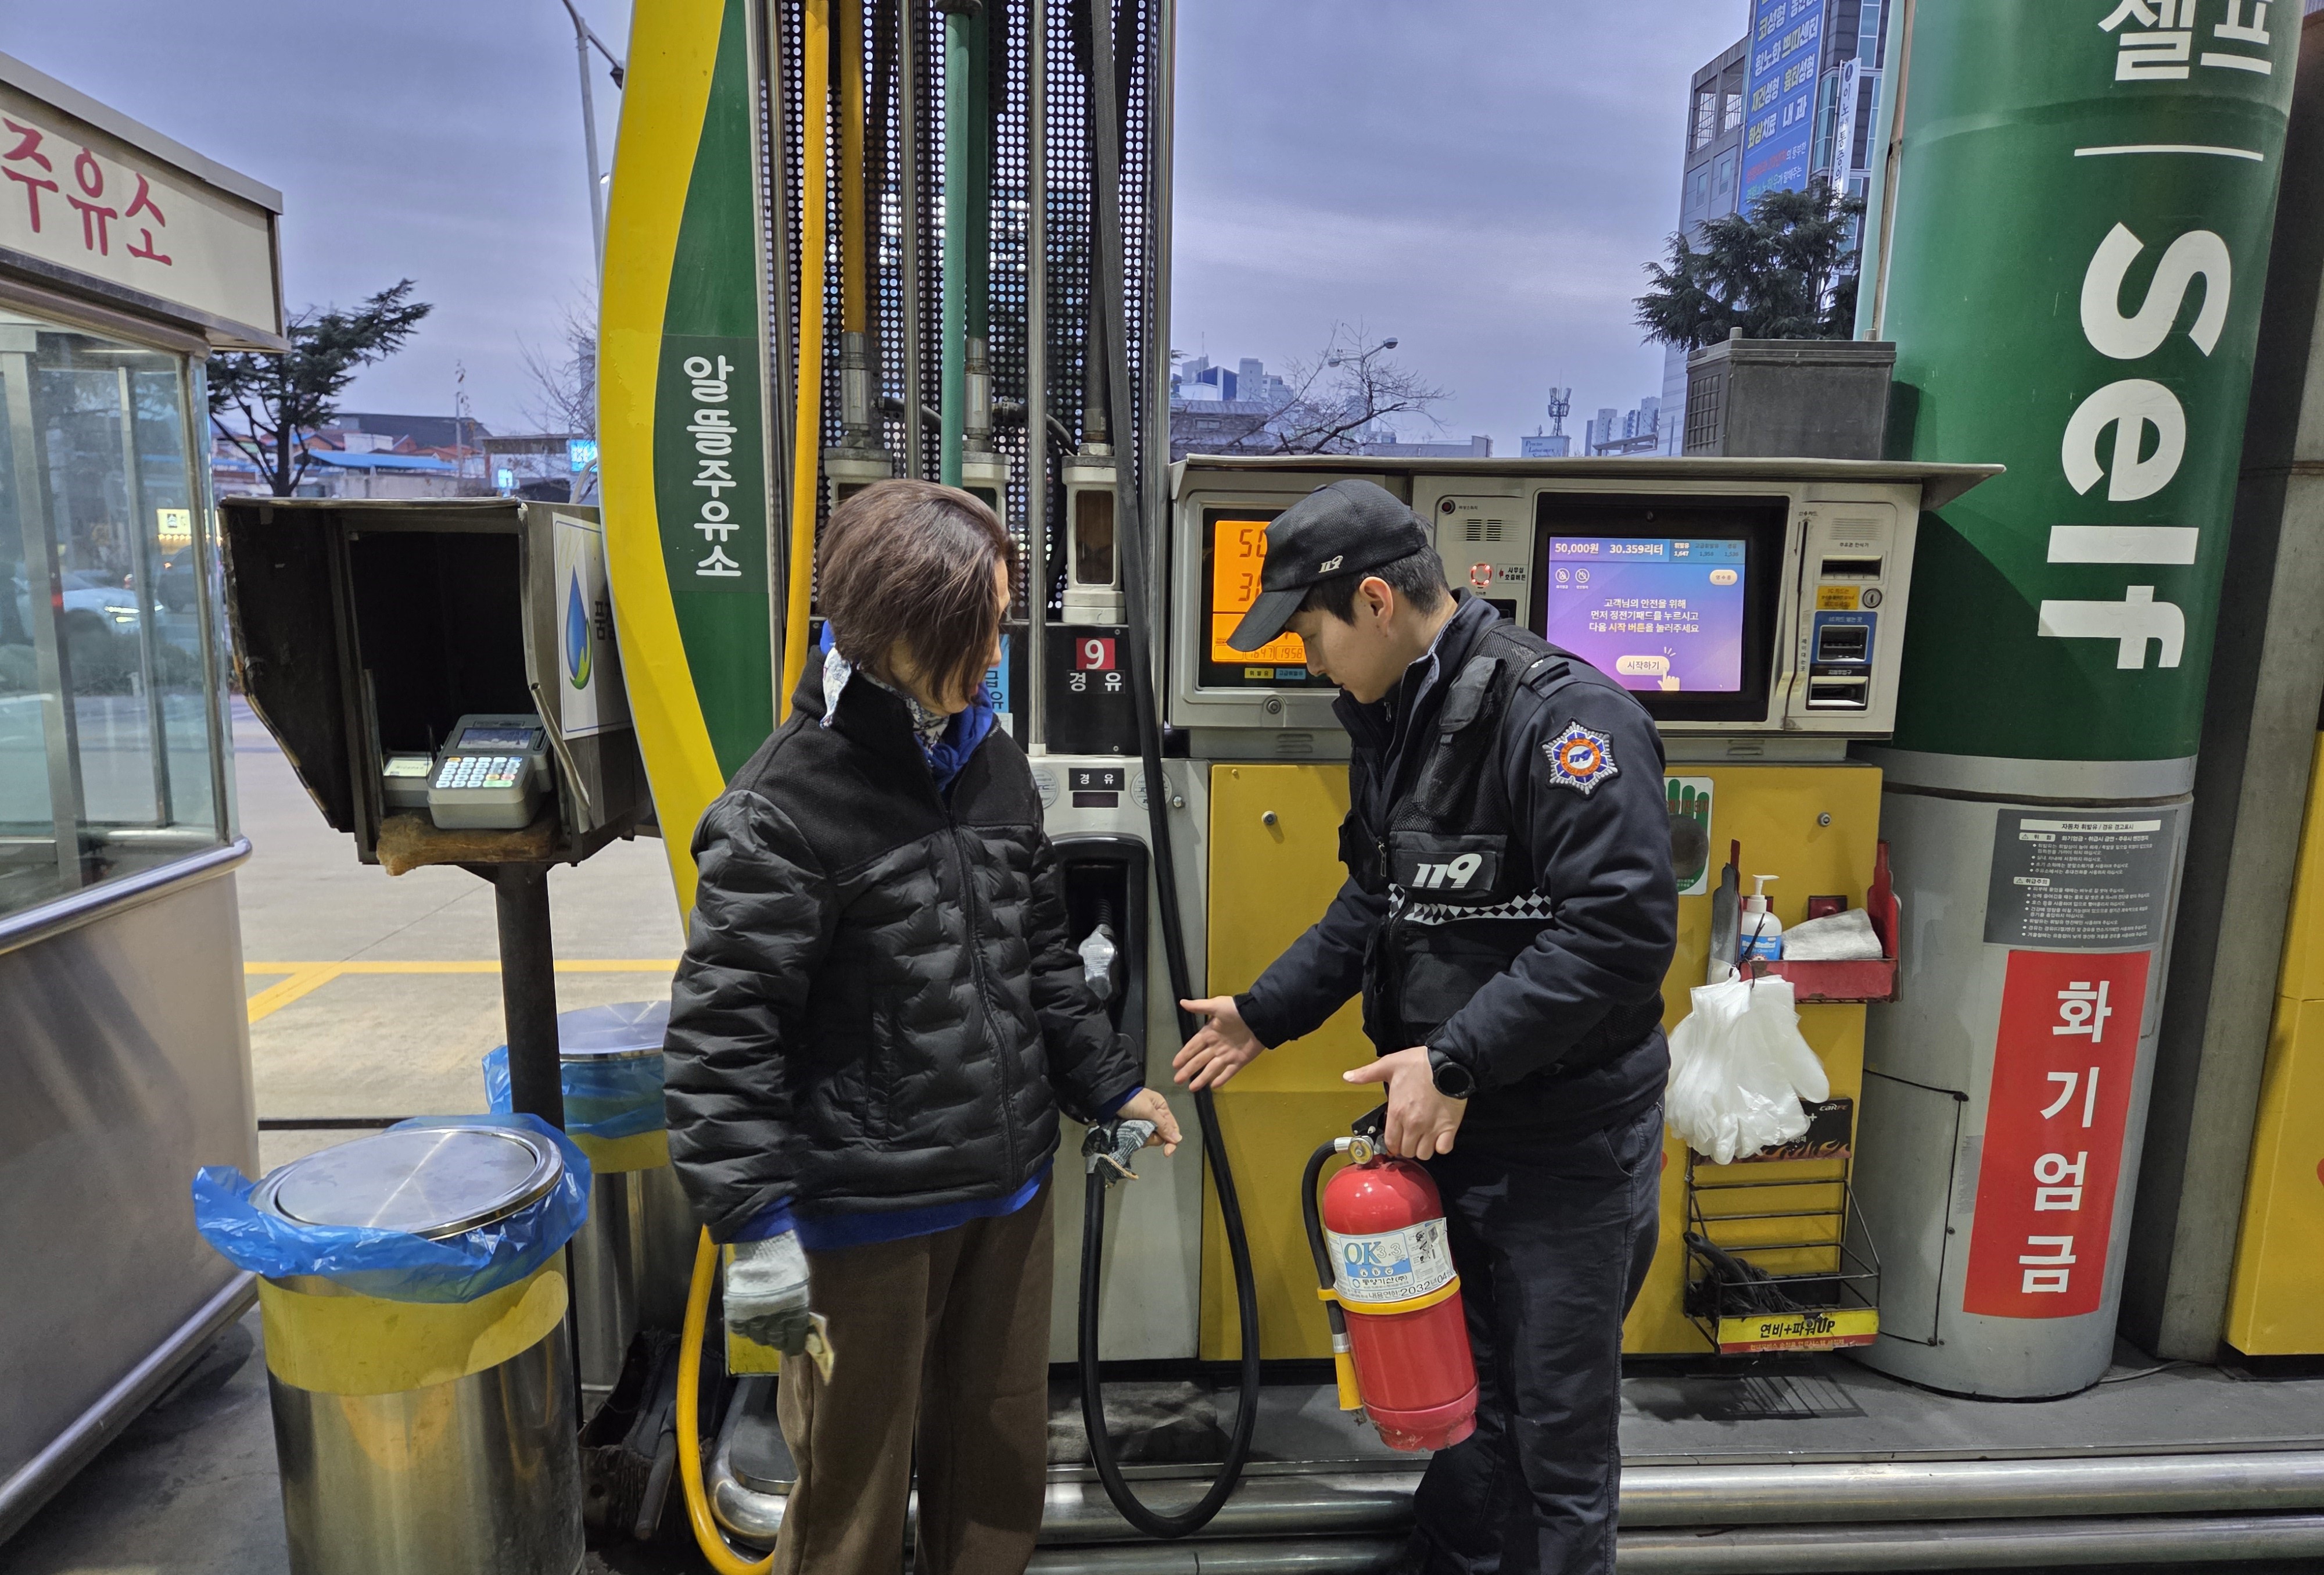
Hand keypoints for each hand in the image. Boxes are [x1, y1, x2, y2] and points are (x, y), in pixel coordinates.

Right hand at [725, 1232, 814, 1353]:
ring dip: (761, 1333)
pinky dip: (744, 1328)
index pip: (795, 1340)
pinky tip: (748, 1320)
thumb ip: (800, 1304)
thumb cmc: (788, 1260)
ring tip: (763, 1325)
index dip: (794, 1345)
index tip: (794, 1346)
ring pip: (757, 1337)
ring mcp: (754, 1317)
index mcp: (795, 1313)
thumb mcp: (802, 1283)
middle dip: (778, 1340)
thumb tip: (801, 1319)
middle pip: (775, 1341)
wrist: (763, 1247)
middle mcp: (775, 1320)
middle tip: (779, 1335)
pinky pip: (739, 1330)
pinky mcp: (737, 1312)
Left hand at [1116, 1087, 1181, 1155]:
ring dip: (1142, 1138)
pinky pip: (1139, 1139)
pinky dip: (1135, 1138)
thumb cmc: (1132, 1100)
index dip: (1171, 1141)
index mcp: (1162, 1109)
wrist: (1111, 1098)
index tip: (1167, 1153)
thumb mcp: (1149, 1111)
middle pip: (1161, 1136)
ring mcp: (1144, 1124)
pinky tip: (1129, 1132)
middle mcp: (1155, 1118)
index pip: (1172, 1128)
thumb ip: (1163, 1125)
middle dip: (1152, 1138)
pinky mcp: (1134, 1129)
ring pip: (1149, 1139)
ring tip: (1133, 1129)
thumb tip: (1178, 1140)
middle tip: (1142, 1133)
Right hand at [1173, 996, 1263, 1090]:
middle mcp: (1216, 1046)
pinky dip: (1222, 1078)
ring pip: (1211, 1069)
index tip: (1175, 1064)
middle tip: (1178, 1080)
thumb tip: (1182, 1002)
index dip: (1184, 1055)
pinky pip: (1229, 1072)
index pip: (1193, 1046)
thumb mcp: (1217, 1005)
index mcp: (1210, 1033)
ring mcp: (1228, 1055)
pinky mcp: (1240, 1061)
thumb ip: (1199, 1007)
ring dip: (1202, 1078)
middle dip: (1188, 1070)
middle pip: (1199, 1060)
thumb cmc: (1237, 1010)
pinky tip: (1213, 1086)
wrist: (1260, 1017)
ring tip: (1192, 1088)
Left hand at [1343, 1047, 1465, 1159]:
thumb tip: (1347, 1077)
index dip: (1392, 1144)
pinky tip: (1439, 1137)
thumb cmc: (1418, 1063)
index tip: (1396, 1138)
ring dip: (1423, 1148)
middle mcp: (1412, 1124)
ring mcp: (1431, 1128)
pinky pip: (1443, 1149)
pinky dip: (1441, 1146)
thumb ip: (1367, 1074)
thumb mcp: (1389, 1064)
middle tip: (1410, 1136)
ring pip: (1424, 1154)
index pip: (1390, 1142)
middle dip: (1406, 1146)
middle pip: (1407, 1151)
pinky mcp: (1449, 1128)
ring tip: (1424, 1137)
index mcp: (1397, 1112)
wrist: (1448, 1062)